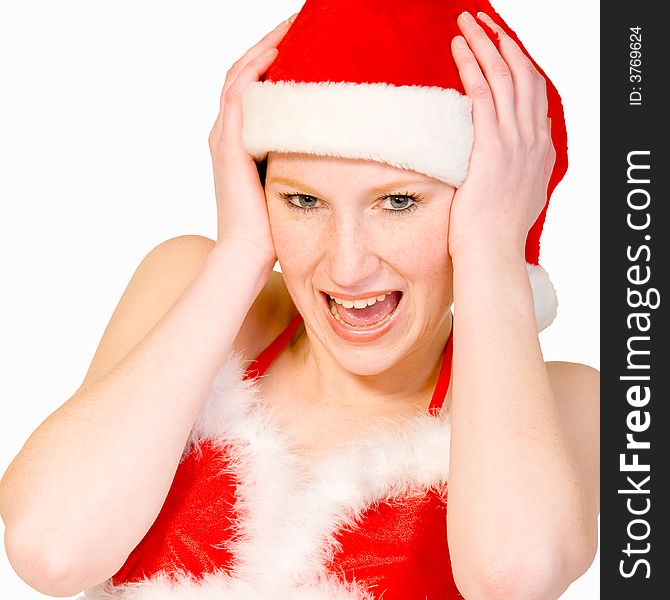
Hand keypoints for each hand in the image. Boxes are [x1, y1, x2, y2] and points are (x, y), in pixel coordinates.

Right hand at [207, 14, 296, 266]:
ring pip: (239, 76)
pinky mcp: (227, 147)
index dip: (273, 56)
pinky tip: (278, 53)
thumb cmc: (272, 224)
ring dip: (265, 47)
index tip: (303, 38)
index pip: (254, 84)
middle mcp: (227, 131)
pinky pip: (239, 97)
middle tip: (299, 20)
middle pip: (244, 71)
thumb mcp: (289, 178)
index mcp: (240, 137)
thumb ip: (300, 154)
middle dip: (271, 42)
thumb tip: (337, 138)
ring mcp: (224, 137)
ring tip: (291, 26)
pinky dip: (255, 71)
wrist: (248, 253)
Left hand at [447, 11, 555, 259]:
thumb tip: (509, 164)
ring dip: (486, 43)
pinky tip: (459, 48)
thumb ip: (519, 173)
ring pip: (505, 77)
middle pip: (525, 75)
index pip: (536, 95)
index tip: (503, 47)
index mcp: (542, 151)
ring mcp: (516, 142)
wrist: (491, 252)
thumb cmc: (495, 232)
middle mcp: (534, 140)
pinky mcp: (492, 147)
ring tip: (468, 23)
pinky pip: (484, 94)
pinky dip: (472, 66)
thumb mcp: (519, 197)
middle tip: (485, 22)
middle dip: (505, 42)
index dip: (520, 64)